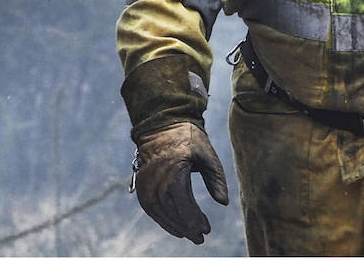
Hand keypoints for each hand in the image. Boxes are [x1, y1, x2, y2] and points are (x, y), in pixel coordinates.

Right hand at [133, 122, 229, 243]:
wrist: (161, 124)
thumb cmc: (188, 138)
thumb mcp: (207, 155)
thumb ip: (216, 179)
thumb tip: (223, 203)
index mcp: (174, 170)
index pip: (182, 203)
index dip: (194, 220)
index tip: (207, 230)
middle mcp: (156, 178)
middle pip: (171, 211)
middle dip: (186, 227)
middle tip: (200, 238)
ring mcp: (146, 182)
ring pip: (159, 212)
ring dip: (174, 226)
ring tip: (189, 234)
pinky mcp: (141, 184)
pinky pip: (150, 207)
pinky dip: (162, 219)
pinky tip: (175, 226)